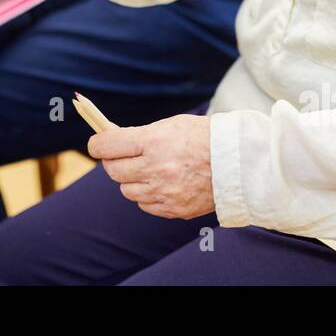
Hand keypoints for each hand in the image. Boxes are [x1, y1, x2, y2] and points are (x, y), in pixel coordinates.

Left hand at [90, 114, 214, 219]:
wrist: (238, 163)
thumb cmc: (204, 137)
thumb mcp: (171, 125)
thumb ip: (141, 135)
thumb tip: (112, 142)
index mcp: (154, 141)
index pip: (107, 145)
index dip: (97, 144)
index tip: (97, 143)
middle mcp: (156, 168)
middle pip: (113, 170)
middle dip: (113, 162)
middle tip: (121, 156)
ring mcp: (164, 192)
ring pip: (127, 190)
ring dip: (131, 180)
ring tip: (147, 170)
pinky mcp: (173, 209)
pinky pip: (145, 205)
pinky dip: (147, 195)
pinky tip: (161, 184)